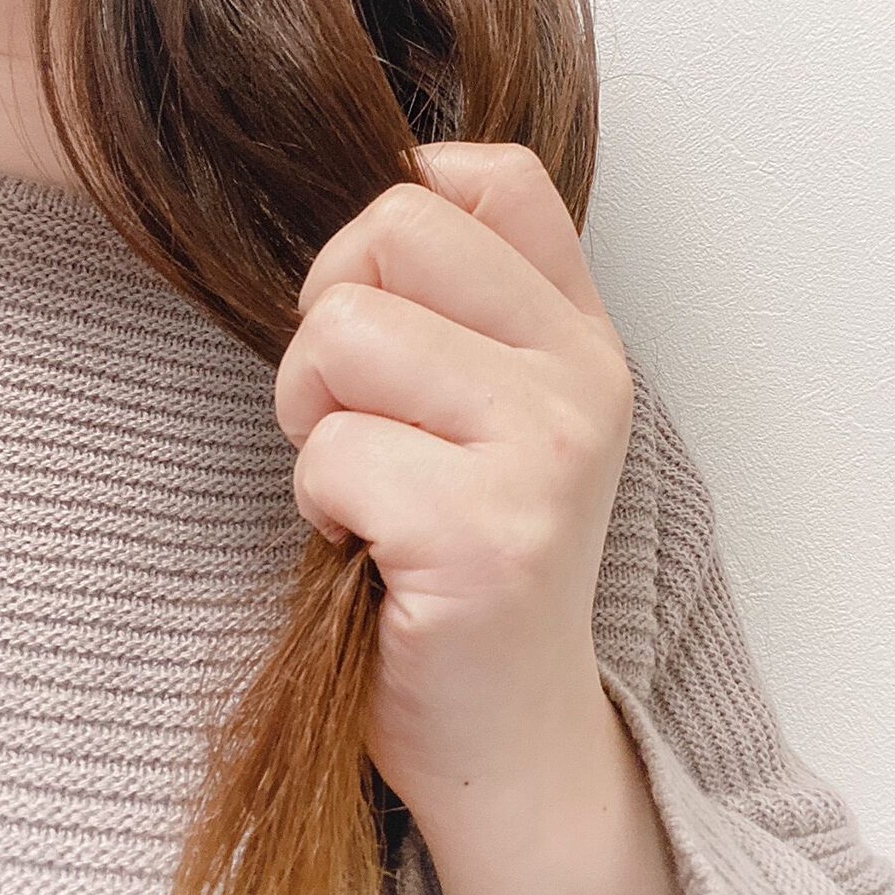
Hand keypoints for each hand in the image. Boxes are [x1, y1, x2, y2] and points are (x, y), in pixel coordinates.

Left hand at [274, 142, 634, 845]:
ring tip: (362, 485)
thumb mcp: (490, 413)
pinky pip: (332, 452)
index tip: (378, 311)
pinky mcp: (485, 534)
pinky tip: (368, 547)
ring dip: (315, 417)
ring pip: (344, 333)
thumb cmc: (465, 554)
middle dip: (328, 320)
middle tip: (352, 413)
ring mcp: (545, 452)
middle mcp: (579, 377)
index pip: (491, 177)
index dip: (393, 218)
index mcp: (577, 334)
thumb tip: (358, 237)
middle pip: (392, 229)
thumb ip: (454, 311)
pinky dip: (320, 502)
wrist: (503, 717)